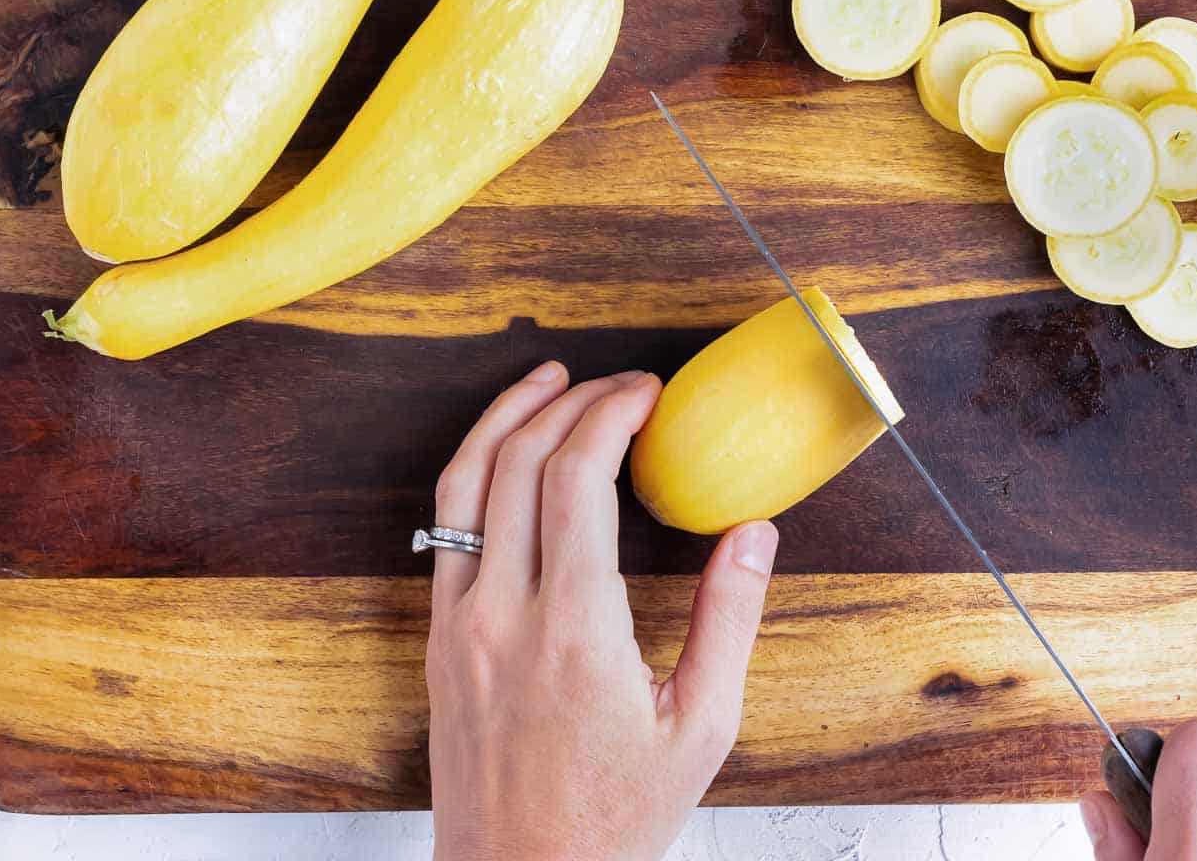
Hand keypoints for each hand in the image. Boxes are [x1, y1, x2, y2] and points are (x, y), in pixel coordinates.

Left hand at [425, 361, 779, 860]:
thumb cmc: (614, 819)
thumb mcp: (701, 729)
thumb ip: (730, 620)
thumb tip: (756, 532)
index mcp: (576, 632)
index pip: (579, 478)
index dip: (613, 412)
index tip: (649, 391)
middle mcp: (504, 616)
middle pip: (521, 463)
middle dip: (572, 401)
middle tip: (620, 384)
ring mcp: (460, 625)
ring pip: (465, 484)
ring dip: (506, 416)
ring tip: (548, 380)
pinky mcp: (439, 640)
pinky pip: (445, 529)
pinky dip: (476, 472)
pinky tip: (510, 457)